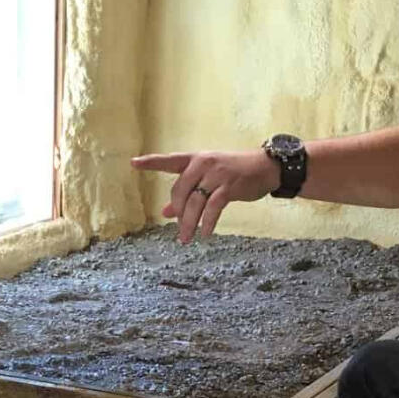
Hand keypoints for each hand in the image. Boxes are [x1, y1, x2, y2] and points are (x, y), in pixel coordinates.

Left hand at [131, 149, 279, 242]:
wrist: (265, 168)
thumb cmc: (234, 173)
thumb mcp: (209, 179)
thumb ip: (187, 194)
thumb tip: (165, 212)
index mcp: (195, 160)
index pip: (169, 160)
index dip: (151, 162)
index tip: (133, 163)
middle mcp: (203, 163)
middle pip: (181, 190)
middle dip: (178, 212)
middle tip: (179, 230)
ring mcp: (216, 174)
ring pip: (195, 201)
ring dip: (189, 222)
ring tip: (186, 238)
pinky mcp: (229, 185)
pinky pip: (213, 207)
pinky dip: (207, 222)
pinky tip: (204, 233)